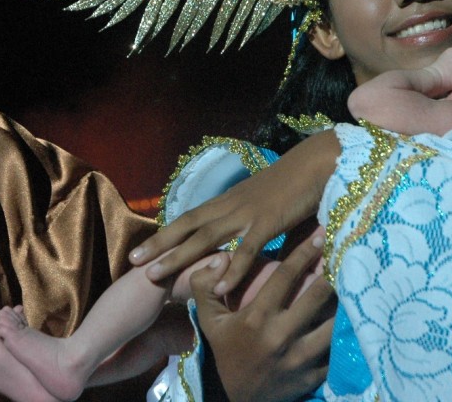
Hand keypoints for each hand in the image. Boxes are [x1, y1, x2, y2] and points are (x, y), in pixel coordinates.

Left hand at [130, 131, 340, 293]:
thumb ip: (248, 225)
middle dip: (158, 245)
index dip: (164, 234)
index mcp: (228, 201)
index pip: (188, 218)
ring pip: (205, 238)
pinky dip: (230, 269)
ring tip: (154, 276)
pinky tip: (217, 288)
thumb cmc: (294, 185)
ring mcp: (247, 213)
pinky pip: (245, 249)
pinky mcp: (269, 221)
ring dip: (177, 257)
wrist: (319, 163)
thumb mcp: (263, 206)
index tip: (142, 249)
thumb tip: (239, 245)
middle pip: (186, 226)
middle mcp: (230, 206)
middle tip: (133, 262)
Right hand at [191, 230, 335, 401]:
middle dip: (333, 271)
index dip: (304, 253)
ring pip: (333, 322)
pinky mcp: (315, 375)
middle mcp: (281, 336)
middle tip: (344, 251)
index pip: (286, 277)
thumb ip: (204, 286)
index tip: (319, 235)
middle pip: (318, 295)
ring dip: (343, 301)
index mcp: (257, 318)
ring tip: (352, 282)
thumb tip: (219, 257)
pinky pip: (337, 348)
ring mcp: (300, 358)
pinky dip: (344, 331)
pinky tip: (351, 315)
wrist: (238, 398)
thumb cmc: (227, 350)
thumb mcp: (209, 320)